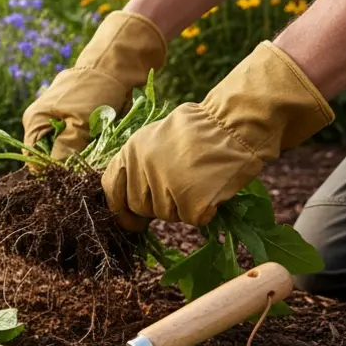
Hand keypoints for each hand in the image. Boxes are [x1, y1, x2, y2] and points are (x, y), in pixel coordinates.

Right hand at [22, 10, 166, 159]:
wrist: (114, 64)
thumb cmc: (95, 91)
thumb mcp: (81, 123)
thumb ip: (66, 150)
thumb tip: (58, 173)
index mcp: (34, 121)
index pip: (34, 159)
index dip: (51, 170)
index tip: (72, 175)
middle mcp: (40, 121)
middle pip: (48, 153)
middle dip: (66, 160)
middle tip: (87, 161)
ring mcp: (54, 117)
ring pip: (62, 146)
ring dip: (78, 150)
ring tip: (95, 147)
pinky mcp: (69, 115)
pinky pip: (73, 136)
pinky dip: (85, 140)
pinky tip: (97, 137)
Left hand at [102, 41, 334, 231]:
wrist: (234, 124)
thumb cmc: (202, 130)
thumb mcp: (156, 138)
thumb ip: (141, 165)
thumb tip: (133, 203)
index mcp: (130, 151)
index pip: (111, 188)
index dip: (120, 208)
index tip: (132, 221)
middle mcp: (141, 168)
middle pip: (140, 206)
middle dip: (158, 206)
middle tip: (181, 190)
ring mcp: (165, 186)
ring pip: (166, 215)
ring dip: (183, 207)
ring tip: (200, 181)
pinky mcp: (189, 201)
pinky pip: (191, 218)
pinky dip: (204, 211)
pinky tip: (212, 189)